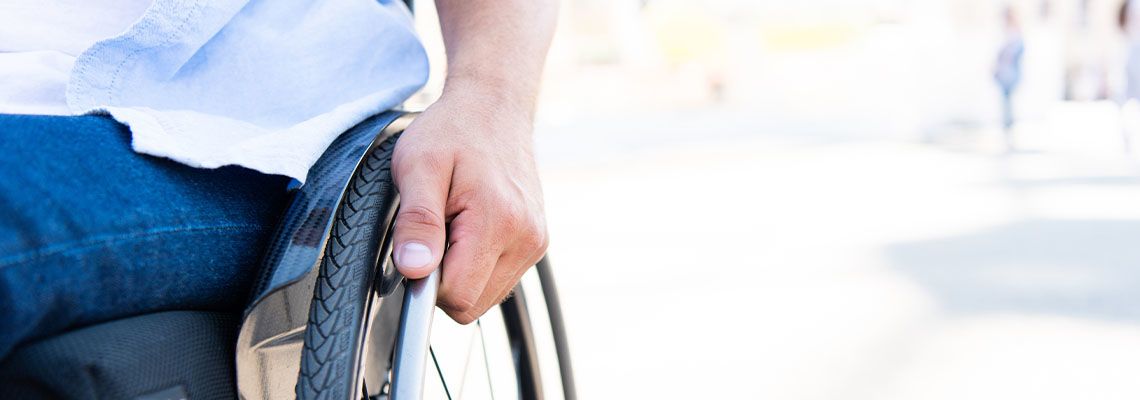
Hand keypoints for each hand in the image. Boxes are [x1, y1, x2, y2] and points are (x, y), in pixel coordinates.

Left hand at [390, 86, 547, 323]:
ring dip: (461, 272)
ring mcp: (535, 242)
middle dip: (444, 278)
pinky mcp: (536, 242)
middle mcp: (526, 238)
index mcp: (498, 222)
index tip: (417, 243)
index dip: (425, 279)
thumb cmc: (452, 131)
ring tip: (453, 223)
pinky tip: (470, 227)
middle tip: (435, 229)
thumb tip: (415, 270)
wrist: (493, 106)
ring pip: (485, 297)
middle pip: (471, 304)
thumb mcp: (418, 167)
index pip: (456, 296)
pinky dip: (477, 264)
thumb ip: (417, 222)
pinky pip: (498, 280)